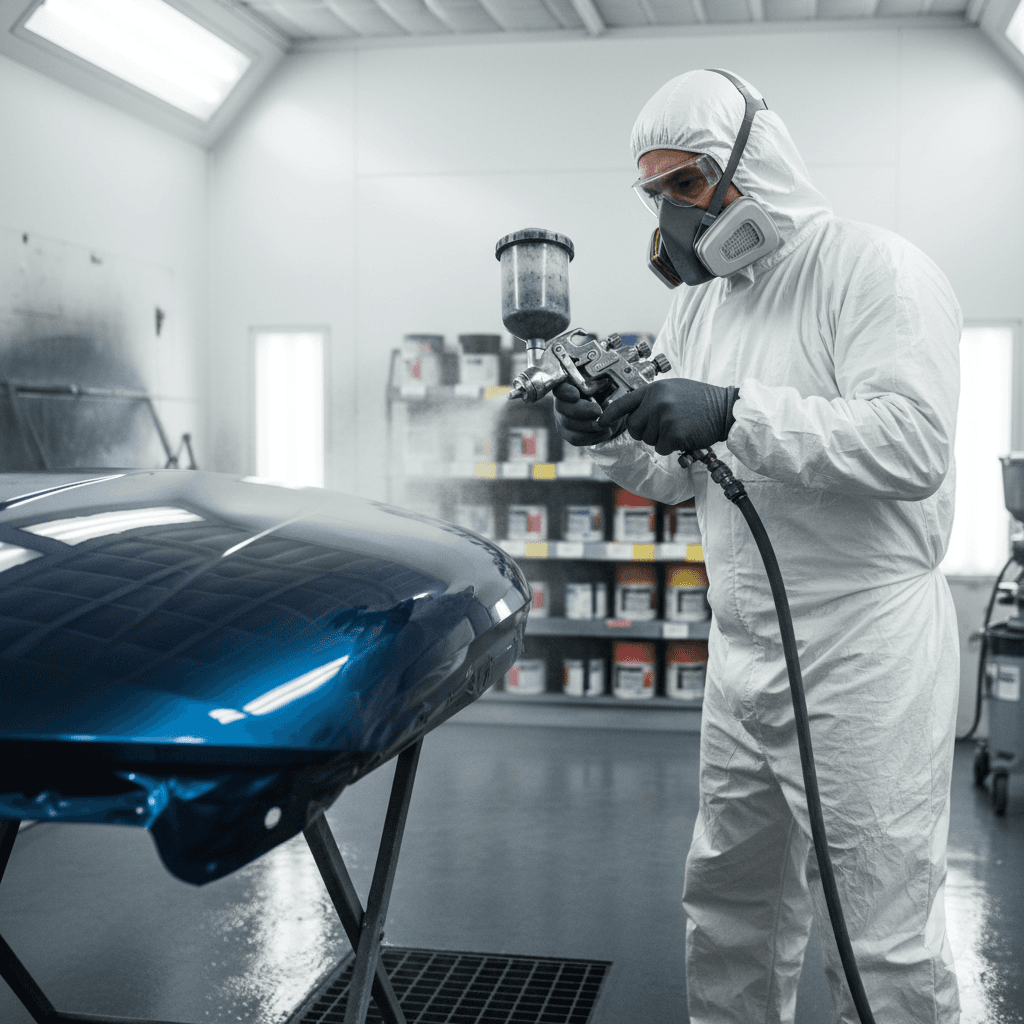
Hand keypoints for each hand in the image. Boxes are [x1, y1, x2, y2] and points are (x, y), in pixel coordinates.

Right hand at [553, 383, 625, 446]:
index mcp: (569, 385)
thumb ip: (606, 386)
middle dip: (581, 410)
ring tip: (606, 424)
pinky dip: (592, 436)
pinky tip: (606, 431)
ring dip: (588, 426)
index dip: (565, 392)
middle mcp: (561, 401)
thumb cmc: (611, 393)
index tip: (576, 395)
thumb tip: (607, 395)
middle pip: (562, 407)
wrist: (613, 411)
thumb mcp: (610, 386)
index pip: (560, 387)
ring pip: (568, 425)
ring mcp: (562, 418)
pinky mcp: (568, 433)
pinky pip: (575, 438)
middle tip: (598, 411)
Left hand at [597, 378, 738, 455]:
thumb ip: (652, 398)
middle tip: (664, 426)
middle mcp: (656, 402)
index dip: (609, 414)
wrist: (724, 409)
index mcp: (654, 389)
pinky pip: (661, 448)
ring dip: (660, 438)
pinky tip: (684, 434)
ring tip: (678, 426)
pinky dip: (671, 446)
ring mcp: (664, 417)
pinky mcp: (673, 434)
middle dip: (644, 431)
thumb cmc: (700, 400)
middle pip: (633, 427)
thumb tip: (633, 413)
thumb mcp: (673, 389)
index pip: (624, 403)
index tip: (600, 422)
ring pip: (647, 439)